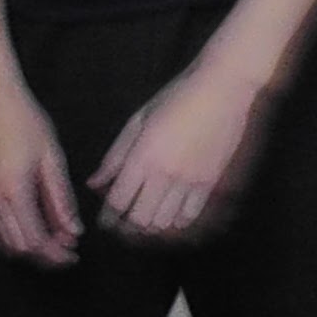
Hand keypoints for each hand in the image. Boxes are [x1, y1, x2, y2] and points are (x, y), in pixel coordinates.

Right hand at [0, 71, 81, 265]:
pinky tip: (30, 226)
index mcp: (12, 192)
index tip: (71, 255)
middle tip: (65, 250)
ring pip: (3, 240)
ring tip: (52, 239)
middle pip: (18, 246)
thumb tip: (71, 228)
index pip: (35, 241)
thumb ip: (61, 199)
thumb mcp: (52, 158)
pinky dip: (12, 234)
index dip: (55, 254)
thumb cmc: (20, 118)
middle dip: (43, 255)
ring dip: (27, 246)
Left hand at [91, 65, 269, 240]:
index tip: (105, 221)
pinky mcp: (210, 181)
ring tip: (147, 221)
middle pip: (140, 219)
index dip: (108, 217)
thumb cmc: (176, 97)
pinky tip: (172, 218)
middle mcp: (164, 174)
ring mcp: (189, 180)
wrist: (222, 89)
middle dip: (128, 227)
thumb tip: (94, 183)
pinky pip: (190, 215)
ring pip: (164, 221)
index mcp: (142, 156)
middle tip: (124, 225)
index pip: (118, 201)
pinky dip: (177, 222)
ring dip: (152, 226)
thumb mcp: (138, 120)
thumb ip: (115, 156)